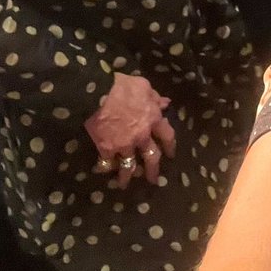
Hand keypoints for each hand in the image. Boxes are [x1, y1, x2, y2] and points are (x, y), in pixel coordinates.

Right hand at [85, 73, 175, 188]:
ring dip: (127, 176)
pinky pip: (107, 163)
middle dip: (152, 170)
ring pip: (129, 166)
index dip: (170, 146)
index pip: (167, 136)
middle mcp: (142, 136)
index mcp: (153, 119)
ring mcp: (124, 145)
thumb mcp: (144, 86)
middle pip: (152, 158)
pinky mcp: (107, 149)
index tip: (171, 154)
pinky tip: (104, 171)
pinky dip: (106, 167)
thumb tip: (165, 103)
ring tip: (124, 184)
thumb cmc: (123, 86)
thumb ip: (155, 98)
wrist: (99, 93)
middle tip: (153, 180)